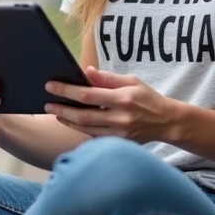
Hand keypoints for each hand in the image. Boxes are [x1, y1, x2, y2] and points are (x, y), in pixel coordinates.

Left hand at [45, 65, 183, 143]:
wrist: (167, 122)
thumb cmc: (148, 98)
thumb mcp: (132, 81)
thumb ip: (108, 78)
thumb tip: (86, 71)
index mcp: (123, 99)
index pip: (88, 95)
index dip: (67, 90)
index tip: (51, 85)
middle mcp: (120, 118)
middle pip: (83, 115)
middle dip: (62, 109)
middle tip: (47, 104)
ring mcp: (119, 133)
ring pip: (86, 129)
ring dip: (68, 120)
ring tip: (55, 112)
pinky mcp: (119, 143)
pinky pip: (94, 137)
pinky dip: (81, 129)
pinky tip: (71, 122)